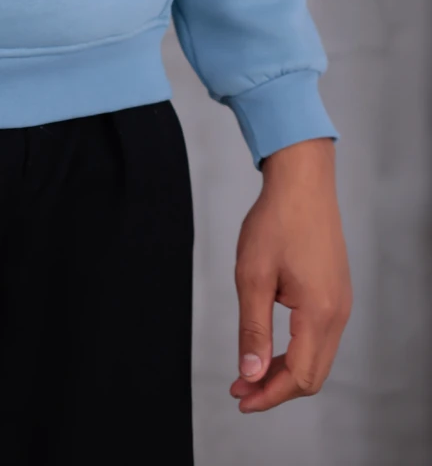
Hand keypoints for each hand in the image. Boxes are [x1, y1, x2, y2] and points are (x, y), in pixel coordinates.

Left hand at [230, 137, 351, 411]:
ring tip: (250, 369)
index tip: (239, 398)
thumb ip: (253, 329)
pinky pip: (320, 338)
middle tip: (240, 388)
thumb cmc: (275, 221)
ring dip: (285, 371)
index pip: (298, 376)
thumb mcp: (252, 276)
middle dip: (276, 389)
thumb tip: (250, 373)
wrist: (302, 182)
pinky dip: (296, 351)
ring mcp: (341, 304)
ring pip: (318, 358)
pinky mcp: (337, 293)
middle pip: (312, 375)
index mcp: (320, 313)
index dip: (268, 394)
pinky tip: (271, 345)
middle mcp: (338, 314)